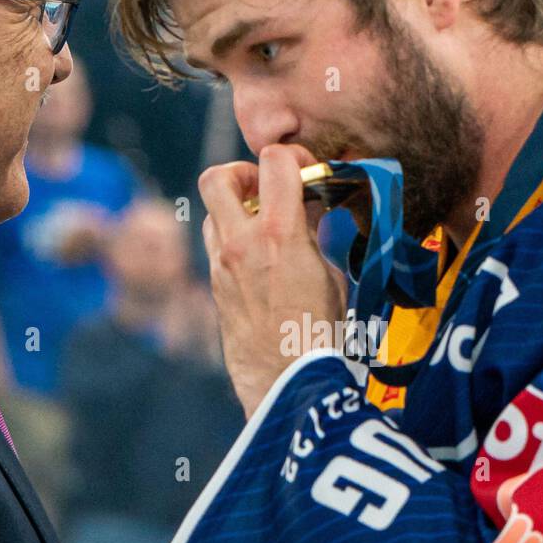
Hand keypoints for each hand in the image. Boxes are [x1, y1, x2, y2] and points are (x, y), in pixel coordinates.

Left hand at [199, 144, 346, 417]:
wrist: (290, 384)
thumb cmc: (322, 334)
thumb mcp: (330, 274)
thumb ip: (311, 234)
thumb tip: (307, 211)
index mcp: (279, 233)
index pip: (273, 160)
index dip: (293, 158)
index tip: (307, 173)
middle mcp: (241, 243)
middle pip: (216, 177)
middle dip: (241, 173)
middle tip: (266, 189)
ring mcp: (222, 267)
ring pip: (211, 214)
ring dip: (235, 210)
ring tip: (264, 226)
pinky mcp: (215, 290)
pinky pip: (216, 248)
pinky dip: (234, 242)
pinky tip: (259, 261)